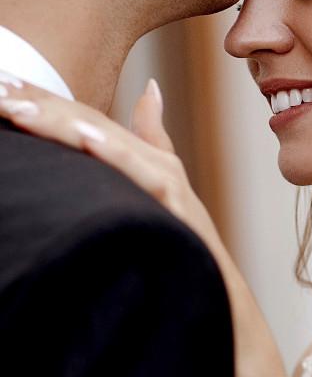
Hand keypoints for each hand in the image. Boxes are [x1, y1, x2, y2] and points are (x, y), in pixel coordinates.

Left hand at [0, 76, 229, 272]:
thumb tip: (151, 88)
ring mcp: (168, 183)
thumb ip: (153, 139)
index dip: (43, 98)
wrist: (223, 294)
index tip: (1, 82)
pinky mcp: (178, 207)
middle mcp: (156, 163)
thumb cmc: (190, 250)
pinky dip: (114, 153)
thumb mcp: (165, 192)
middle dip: (40, 102)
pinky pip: (141, 176)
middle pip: (89, 122)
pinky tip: (84, 138)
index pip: (84, 119)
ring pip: (107, 141)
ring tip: (16, 106)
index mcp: (147, 159)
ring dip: (59, 122)